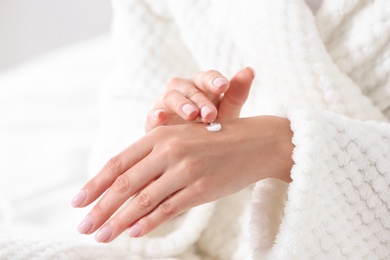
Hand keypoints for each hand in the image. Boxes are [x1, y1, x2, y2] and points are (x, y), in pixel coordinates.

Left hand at [71, 116, 293, 242]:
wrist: (255, 142)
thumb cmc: (215, 141)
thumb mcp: (182, 139)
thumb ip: (154, 157)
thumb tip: (126, 187)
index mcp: (161, 135)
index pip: (119, 162)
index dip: (96, 183)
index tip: (78, 201)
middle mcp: (170, 150)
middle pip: (125, 183)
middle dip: (100, 207)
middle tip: (83, 226)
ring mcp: (185, 169)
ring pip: (143, 199)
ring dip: (119, 220)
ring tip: (102, 236)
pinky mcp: (201, 188)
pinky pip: (168, 209)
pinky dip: (148, 222)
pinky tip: (134, 233)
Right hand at [145, 67, 254, 131]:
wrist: (191, 152)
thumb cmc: (211, 127)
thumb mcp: (227, 113)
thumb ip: (236, 94)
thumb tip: (250, 70)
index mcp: (202, 86)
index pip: (206, 77)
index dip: (214, 80)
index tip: (223, 85)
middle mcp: (183, 90)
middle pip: (189, 87)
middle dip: (200, 99)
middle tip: (210, 113)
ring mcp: (166, 103)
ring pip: (171, 96)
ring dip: (181, 104)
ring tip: (192, 115)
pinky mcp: (154, 119)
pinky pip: (153, 114)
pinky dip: (156, 114)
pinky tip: (161, 118)